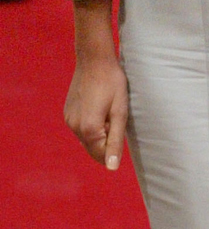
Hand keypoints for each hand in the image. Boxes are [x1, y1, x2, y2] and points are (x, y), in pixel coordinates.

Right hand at [65, 0, 127, 168]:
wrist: (94, 60)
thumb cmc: (113, 84)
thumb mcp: (120, 112)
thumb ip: (115, 141)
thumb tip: (112, 168)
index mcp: (89, 129)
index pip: (103, 156)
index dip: (115, 146)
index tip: (119, 125)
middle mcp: (74, 127)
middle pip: (93, 149)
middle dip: (106, 141)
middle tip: (114, 116)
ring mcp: (68, 120)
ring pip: (87, 139)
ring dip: (99, 133)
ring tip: (106, 110)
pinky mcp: (67, 114)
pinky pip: (81, 129)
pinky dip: (91, 126)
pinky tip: (98, 107)